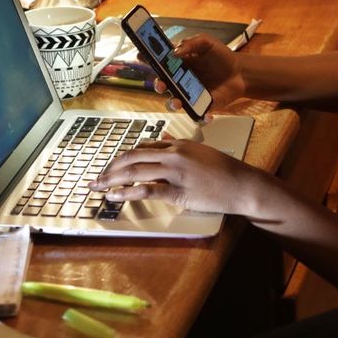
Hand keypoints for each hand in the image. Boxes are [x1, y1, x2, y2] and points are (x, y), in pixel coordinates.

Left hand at [89, 139, 262, 215]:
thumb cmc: (222, 170)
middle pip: (133, 157)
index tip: (109, 167)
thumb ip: (178, 146)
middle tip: (96, 178)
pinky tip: (115, 196)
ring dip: (113, 179)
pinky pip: (147, 190)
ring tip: (98, 187)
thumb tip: (162, 140)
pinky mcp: (179, 191)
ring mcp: (176, 172)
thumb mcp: (199, 151)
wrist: (241, 184)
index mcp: (177, 144)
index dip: (122, 158)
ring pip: (136, 171)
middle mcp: (174, 154)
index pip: (142, 148)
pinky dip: (127, 193)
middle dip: (111, 168)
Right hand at [155, 35, 246, 110]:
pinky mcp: (202, 105)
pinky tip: (206, 114)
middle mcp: (180, 80)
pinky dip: (201, 117)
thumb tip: (175, 52)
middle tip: (161, 83)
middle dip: (158, 85)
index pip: (158, 63)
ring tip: (178, 102)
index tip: (140, 56)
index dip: (147, 60)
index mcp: (178, 64)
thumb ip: (190, 43)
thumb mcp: (206, 43)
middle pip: (162, 85)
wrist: (240, 72)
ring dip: (173, 103)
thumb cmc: (221, 56)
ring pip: (174, 102)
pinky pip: (197, 114)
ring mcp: (190, 94)